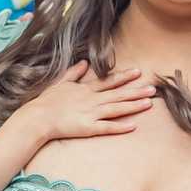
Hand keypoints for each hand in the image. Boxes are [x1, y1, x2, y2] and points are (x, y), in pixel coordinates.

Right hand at [21, 61, 154, 144]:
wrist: (38, 118)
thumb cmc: (47, 101)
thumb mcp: (60, 83)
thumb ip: (74, 73)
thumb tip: (83, 62)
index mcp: (86, 89)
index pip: (109, 81)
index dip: (124, 77)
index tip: (138, 72)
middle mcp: (91, 100)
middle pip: (118, 94)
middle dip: (136, 91)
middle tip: (153, 88)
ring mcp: (91, 113)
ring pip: (116, 109)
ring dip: (133, 105)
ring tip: (149, 103)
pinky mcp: (88, 128)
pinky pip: (107, 127)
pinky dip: (120, 127)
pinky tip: (133, 126)